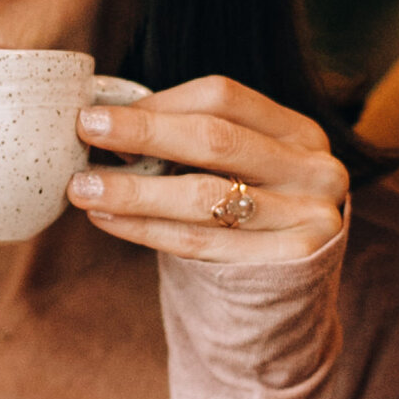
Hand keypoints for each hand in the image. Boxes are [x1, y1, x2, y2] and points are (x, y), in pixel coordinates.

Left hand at [67, 75, 348, 263]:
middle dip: (143, 134)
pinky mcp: (292, 261)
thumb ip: (196, 147)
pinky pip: (202, 243)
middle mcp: (314, 169)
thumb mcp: (244, 173)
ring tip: (83, 188)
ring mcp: (310, 215)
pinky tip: (109, 220)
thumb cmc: (252, 222)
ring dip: (134, 190)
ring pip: (204, 196)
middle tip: (86, 131)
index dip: (160, 103)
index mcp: (300, 133)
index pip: (224, 98)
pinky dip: (147, 229)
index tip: (102, 113)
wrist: (291, 299)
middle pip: (216, 140)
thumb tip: (108, 121)